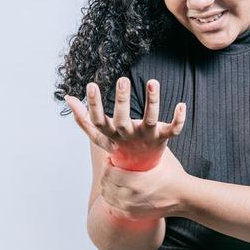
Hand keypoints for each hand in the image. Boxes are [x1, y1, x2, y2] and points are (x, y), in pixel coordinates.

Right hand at [64, 77, 186, 170]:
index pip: (98, 121)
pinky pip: (173, 129)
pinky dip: (179, 119)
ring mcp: (146, 137)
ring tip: (152, 81)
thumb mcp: (99, 134)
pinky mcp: (163, 137)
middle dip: (122, 100)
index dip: (93, 105)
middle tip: (122, 79)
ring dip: (152, 101)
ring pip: (150, 120)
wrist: (138, 169)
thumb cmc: (117, 145)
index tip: (90, 85)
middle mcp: (128, 135)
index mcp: (111, 134)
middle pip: (122, 120)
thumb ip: (83, 118)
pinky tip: (181, 104)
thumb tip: (68, 98)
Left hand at [99, 145, 189, 219]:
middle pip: (106, 185)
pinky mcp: (132, 215)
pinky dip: (111, 200)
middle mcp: (131, 197)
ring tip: (112, 179)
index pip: (109, 174)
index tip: (110, 159)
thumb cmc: (174, 175)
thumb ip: (148, 146)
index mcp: (136, 182)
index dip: (107, 165)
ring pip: (107, 197)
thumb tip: (137, 130)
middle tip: (110, 167)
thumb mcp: (161, 157)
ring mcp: (131, 208)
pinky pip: (112, 208)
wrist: (184, 197)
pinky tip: (115, 193)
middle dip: (106, 175)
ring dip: (107, 187)